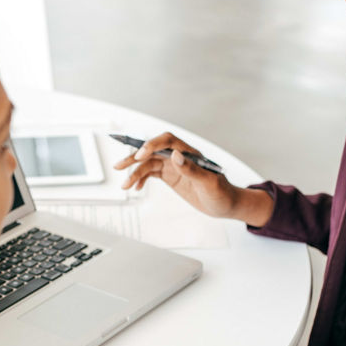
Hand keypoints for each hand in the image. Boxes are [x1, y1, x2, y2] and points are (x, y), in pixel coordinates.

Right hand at [113, 132, 263, 221]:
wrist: (226, 205)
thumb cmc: (222, 193)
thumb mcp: (209, 183)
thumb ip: (192, 169)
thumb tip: (175, 155)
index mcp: (190, 153)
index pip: (167, 141)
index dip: (152, 145)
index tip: (141, 155)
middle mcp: (179, 157)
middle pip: (153, 151)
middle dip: (135, 157)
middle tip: (120, 165)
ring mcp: (174, 167)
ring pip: (149, 164)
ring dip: (135, 172)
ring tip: (125, 185)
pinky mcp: (171, 176)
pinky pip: (152, 173)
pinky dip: (142, 179)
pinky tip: (136, 187)